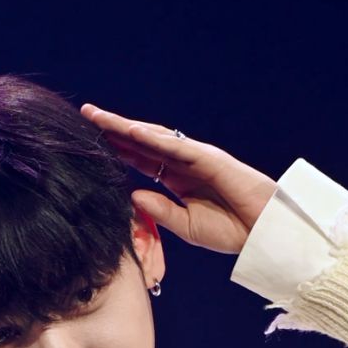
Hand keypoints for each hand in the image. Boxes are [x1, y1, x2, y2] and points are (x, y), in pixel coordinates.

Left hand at [80, 104, 277, 255]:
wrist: (261, 232)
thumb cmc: (229, 230)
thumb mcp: (185, 226)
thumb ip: (159, 211)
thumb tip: (132, 196)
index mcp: (177, 180)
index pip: (141, 160)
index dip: (117, 150)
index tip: (91, 143)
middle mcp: (183, 163)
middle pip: (142, 142)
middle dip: (114, 130)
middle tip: (86, 116)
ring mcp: (196, 157)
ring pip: (154, 137)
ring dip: (126, 126)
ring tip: (99, 117)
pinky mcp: (209, 158)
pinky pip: (176, 146)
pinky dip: (153, 138)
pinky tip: (131, 131)